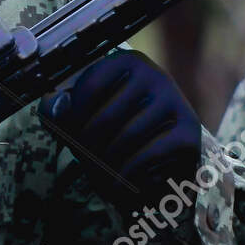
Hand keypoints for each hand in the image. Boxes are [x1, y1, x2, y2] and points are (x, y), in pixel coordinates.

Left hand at [40, 49, 201, 206]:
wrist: (160, 162)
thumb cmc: (113, 134)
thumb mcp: (81, 117)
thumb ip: (57, 109)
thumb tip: (56, 106)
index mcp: (127, 61)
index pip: (88, 87)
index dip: (71, 118)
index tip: (69, 137)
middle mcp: (155, 75)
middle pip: (105, 117)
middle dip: (87, 147)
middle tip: (83, 163)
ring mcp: (175, 103)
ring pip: (125, 138)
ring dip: (105, 164)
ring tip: (98, 176)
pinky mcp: (188, 132)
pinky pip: (146, 155)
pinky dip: (126, 174)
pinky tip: (118, 183)